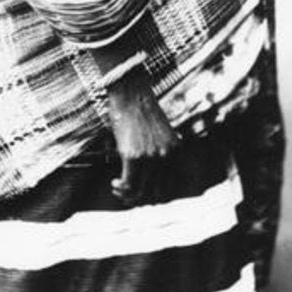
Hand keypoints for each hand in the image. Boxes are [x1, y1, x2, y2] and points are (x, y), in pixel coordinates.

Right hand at [106, 67, 178, 205]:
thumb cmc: (141, 110)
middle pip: (156, 193)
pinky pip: (128, 184)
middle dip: (141, 198)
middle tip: (128, 195)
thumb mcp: (160, 132)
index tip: (142, 193)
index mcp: (176, 151)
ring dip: (128, 196)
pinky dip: (120, 189)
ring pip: (141, 192)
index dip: (154, 194)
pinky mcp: (133, 156)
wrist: (131, 92)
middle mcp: (167, 157)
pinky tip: (114, 184)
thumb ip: (161, 152)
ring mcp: (151, 157)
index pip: (170, 186)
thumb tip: (150, 175)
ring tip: (118, 190)